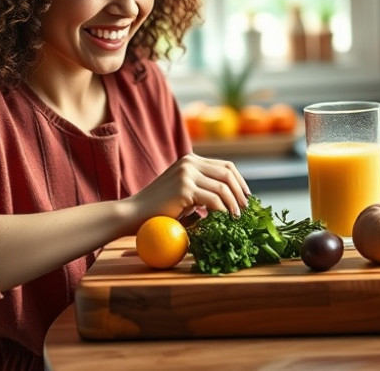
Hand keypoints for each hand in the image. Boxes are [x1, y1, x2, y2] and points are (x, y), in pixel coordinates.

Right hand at [131, 154, 250, 219]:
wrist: (133, 213)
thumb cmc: (158, 208)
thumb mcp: (184, 192)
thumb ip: (202, 188)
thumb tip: (230, 199)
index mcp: (190, 160)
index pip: (226, 166)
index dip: (240, 181)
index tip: (246, 197)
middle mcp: (189, 162)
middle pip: (227, 174)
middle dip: (240, 193)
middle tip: (245, 209)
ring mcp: (186, 174)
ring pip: (223, 187)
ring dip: (233, 204)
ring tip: (237, 217)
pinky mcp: (184, 188)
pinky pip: (213, 199)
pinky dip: (222, 210)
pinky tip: (224, 219)